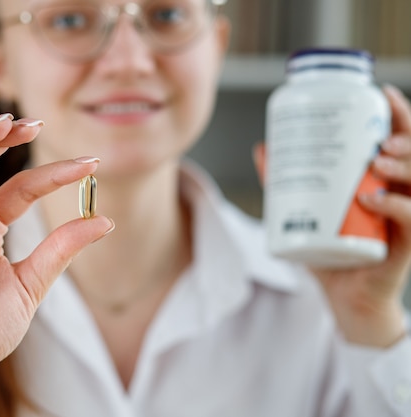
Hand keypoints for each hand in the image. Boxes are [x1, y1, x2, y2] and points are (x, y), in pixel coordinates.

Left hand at [254, 86, 410, 347]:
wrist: (345, 298)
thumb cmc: (330, 253)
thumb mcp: (306, 211)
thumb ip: (284, 182)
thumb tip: (262, 148)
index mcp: (385, 180)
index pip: (402, 140)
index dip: (399, 114)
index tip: (382, 93)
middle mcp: (403, 194)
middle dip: (406, 136)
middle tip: (379, 137)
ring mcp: (408, 218)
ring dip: (403, 165)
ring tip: (377, 160)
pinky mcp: (407, 243)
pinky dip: (393, 206)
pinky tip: (369, 200)